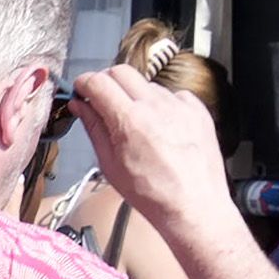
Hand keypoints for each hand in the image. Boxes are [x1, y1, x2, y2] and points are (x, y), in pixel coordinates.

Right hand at [74, 64, 229, 224]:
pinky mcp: (198, 110)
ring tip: (137, 123)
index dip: (84, 83)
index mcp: (129, 121)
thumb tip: (80, 106)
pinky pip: (173, 94)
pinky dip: (163, 104)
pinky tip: (161, 126)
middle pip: (121, 71)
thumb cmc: (154, 195)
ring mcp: (180, 106)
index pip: (97, 81)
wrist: (193, 207)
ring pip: (147, 83)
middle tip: (104, 101)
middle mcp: (156, 107)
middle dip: (107, 82)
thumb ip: (93, 128)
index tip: (82, 90)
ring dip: (136, 95)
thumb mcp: (110, 165)